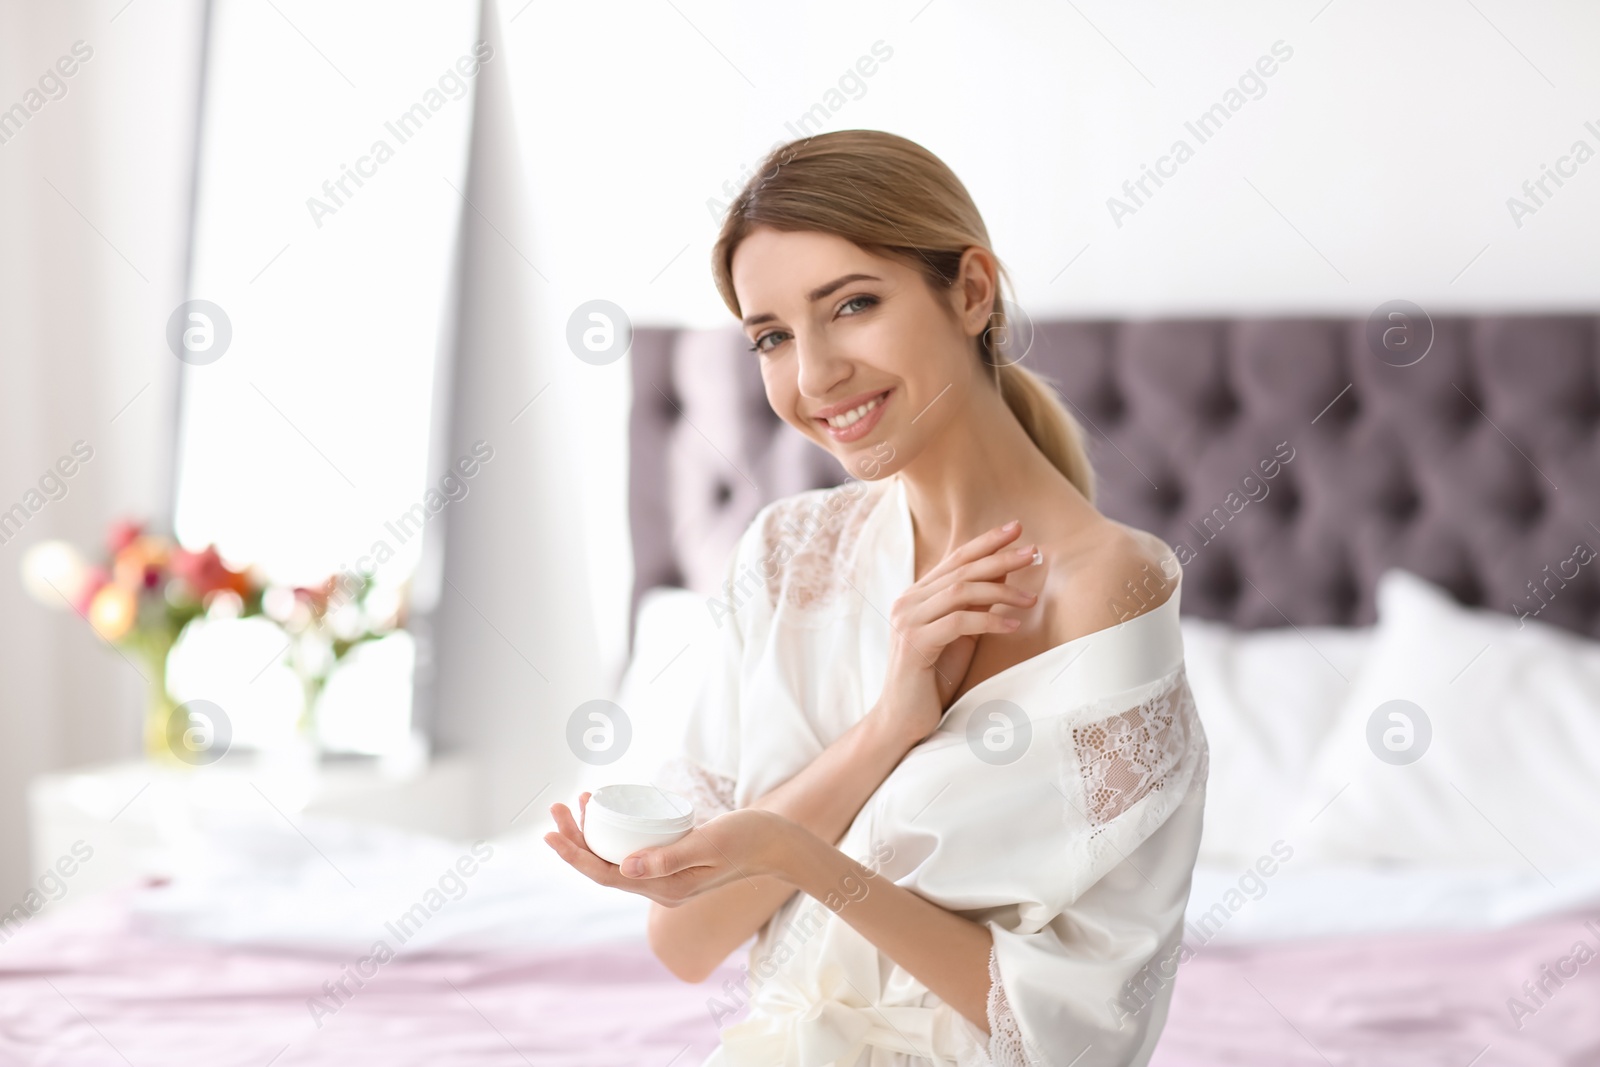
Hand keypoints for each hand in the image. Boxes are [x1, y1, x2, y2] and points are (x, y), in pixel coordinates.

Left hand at [544, 792, 795, 907]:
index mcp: (666, 890)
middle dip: (576, 839)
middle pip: (605, 867)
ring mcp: (667, 876)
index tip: (550, 833)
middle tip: (557, 808)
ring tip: (576, 804)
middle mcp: (661, 888)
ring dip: (593, 834)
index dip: (574, 856)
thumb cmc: (748, 840)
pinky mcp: (673, 860)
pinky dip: (616, 831)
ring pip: (617, 858)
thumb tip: (625, 867)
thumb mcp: (709, 843)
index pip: (607, 876)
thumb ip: (669, 857)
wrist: (778, 844)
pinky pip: (634, 850)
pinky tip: (610, 811)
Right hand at [877, 520, 1039, 742]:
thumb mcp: (961, 636)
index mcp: (916, 596)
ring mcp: (908, 621)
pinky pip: (958, 623)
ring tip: (1031, 598)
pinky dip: (989, 621)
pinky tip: (1013, 626)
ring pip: (960, 592)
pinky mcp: (914, 643)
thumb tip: (1004, 577)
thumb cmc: (933, 680)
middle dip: (1000, 558)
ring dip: (1001, 592)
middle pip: (960, 570)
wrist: (901, 719)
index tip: (1017, 528)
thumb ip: (974, 607)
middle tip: (1033, 551)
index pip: (955, 559)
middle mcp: (908, 602)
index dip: (986, 542)